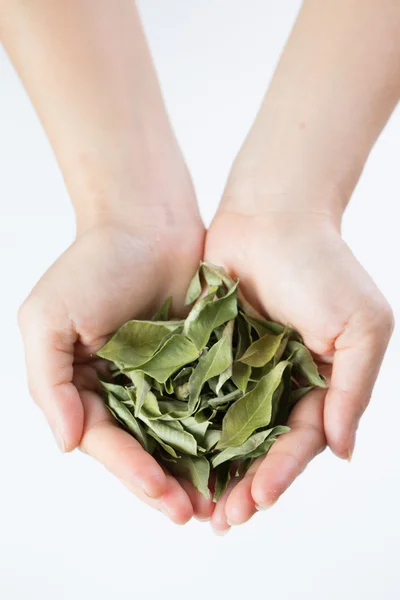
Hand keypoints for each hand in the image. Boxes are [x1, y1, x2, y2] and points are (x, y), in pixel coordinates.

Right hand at [18, 212, 214, 523]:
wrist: (146, 220)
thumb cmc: (92, 264)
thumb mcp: (47, 320)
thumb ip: (48, 383)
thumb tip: (67, 443)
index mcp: (85, 386)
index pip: (107, 440)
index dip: (131, 471)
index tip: (162, 493)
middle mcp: (125, 388)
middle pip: (146, 448)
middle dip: (167, 483)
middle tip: (195, 514)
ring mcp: (165, 377)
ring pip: (182, 435)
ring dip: (198, 469)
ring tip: (222, 502)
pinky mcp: (200, 360)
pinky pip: (211, 401)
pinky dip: (223, 430)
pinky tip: (241, 454)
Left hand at [205, 206, 393, 532]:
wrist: (272, 214)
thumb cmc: (323, 265)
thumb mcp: (361, 326)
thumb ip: (354, 389)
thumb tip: (341, 451)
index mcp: (319, 381)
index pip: (299, 440)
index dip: (280, 472)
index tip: (257, 500)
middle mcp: (279, 380)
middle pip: (259, 444)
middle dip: (243, 482)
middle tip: (221, 519)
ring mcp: (242, 367)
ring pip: (224, 427)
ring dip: (212, 465)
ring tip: (195, 502)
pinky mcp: (208, 350)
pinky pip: (195, 393)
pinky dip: (186, 423)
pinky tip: (169, 451)